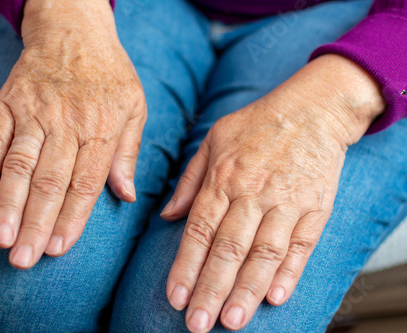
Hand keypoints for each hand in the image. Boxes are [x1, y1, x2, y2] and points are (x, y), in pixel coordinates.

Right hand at [0, 0, 145, 268]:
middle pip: (51, 181)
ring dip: (10, 204)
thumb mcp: (135, 107)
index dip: (72, 219)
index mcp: (102, 128)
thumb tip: (126, 196)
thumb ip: (129, 153)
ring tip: (2, 239)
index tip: (60, 249)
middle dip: (38, 224)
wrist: (74, 30)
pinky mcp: (10, 103)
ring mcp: (35, 112)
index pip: (85, 183)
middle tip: (25, 260)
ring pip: (21, 164)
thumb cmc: (110, 74)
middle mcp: (67, 123)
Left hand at [161, 55, 383, 331]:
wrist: (312, 108)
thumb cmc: (256, 124)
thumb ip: (188, 180)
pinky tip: (275, 297)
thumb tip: (166, 216)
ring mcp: (287, 201)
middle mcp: (252, 193)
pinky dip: (290, 272)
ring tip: (232, 321)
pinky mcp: (316, 207)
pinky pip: (302, 245)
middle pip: (228, 249)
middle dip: (211, 289)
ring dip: (247, 290)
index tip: (174, 297)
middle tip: (197, 324)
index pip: (199, 230)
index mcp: (223, 178)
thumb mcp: (212, 140)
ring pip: (264, 253)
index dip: (185, 266)